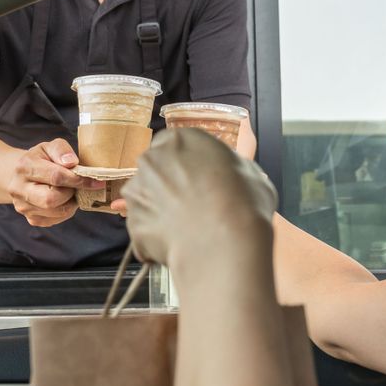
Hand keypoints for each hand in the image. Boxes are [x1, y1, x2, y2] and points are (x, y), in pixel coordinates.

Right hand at [8, 139, 103, 226]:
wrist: (21, 175)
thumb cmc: (40, 159)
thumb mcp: (49, 147)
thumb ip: (61, 150)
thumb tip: (72, 163)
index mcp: (24, 167)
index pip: (55, 177)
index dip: (78, 180)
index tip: (97, 181)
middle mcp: (19, 189)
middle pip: (51, 199)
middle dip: (71, 193)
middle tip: (77, 185)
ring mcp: (23, 207)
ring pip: (57, 212)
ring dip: (71, 202)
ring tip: (71, 191)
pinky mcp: (31, 219)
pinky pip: (56, 220)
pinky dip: (66, 210)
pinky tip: (64, 199)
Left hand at [122, 128, 276, 272]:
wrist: (223, 245)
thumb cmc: (242, 204)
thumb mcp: (252, 174)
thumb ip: (231, 169)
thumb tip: (233, 176)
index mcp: (180, 140)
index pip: (175, 145)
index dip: (188, 164)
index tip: (199, 179)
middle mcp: (152, 160)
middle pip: (156, 171)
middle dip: (169, 186)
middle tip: (193, 205)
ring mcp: (137, 192)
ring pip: (146, 200)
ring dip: (161, 212)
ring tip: (187, 230)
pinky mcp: (133, 224)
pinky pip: (145, 231)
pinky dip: (157, 239)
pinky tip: (180, 246)